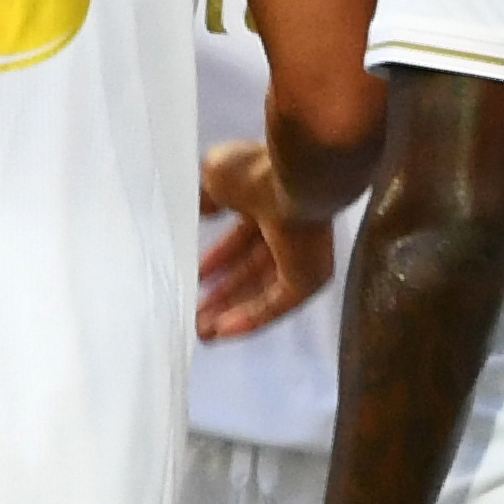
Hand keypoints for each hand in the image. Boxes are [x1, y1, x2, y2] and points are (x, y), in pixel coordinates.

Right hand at [197, 136, 337, 339]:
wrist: (296, 175)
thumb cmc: (257, 171)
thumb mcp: (217, 178)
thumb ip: (206, 198)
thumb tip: (200, 211)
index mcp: (272, 204)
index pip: (244, 239)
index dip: (220, 259)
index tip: (196, 275)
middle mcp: (291, 233)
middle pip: (253, 271)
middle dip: (223, 292)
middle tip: (195, 312)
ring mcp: (303, 259)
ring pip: (263, 293)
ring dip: (232, 312)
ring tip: (201, 331)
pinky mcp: (308, 279)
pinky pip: (275, 306)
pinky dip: (250, 319)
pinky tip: (222, 332)